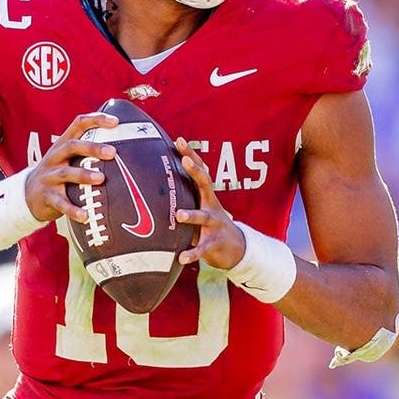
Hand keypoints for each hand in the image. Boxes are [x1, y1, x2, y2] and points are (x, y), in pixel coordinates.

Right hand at [25, 112, 117, 223]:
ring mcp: (49, 177)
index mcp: (62, 145)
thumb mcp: (67, 159)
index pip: (78, 125)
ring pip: (66, 173)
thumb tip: (123, 148)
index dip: (96, 120)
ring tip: (101, 178)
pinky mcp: (47, 197)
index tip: (116, 122)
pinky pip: (61, 203)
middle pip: (72, 147)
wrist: (28, 195)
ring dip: (84, 175)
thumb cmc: (57, 174)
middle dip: (92, 148)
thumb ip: (87, 152)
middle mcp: (55, 158)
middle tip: (112, 152)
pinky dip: (73, 210)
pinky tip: (86, 216)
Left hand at [175, 137, 245, 269]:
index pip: (200, 171)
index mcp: (207, 196)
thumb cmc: (212, 224)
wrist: (238, 249)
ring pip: (202, 217)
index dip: (191, 155)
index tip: (179, 140)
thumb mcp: (203, 207)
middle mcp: (211, 206)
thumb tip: (160, 181)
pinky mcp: (214, 244)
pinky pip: (202, 249)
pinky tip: (181, 258)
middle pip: (205, 184)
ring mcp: (214, 225)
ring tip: (179, 215)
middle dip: (195, 171)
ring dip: (191, 215)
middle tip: (184, 160)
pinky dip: (192, 253)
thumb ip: (187, 196)